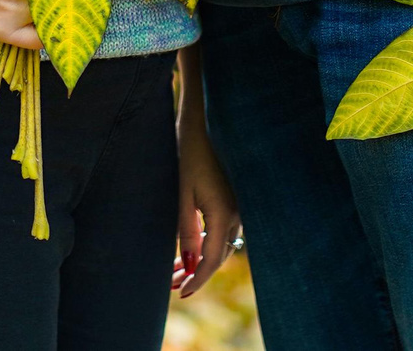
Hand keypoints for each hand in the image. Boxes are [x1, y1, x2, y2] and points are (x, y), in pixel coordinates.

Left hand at [172, 46, 239, 297]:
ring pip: (221, 243)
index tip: (181, 293)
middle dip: (196, 272)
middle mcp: (238, 213)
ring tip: (175, 270)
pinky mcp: (235, 197)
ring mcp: (239, 205)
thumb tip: (191, 263)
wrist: (206, 118)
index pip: (213, 260)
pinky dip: (207, 242)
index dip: (198, 279)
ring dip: (200, 258)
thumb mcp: (182, 192)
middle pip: (218, 255)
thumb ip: (186, 229)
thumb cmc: (189, 151)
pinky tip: (190, 246)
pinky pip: (223, 230)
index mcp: (224, 214)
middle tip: (172, 286)